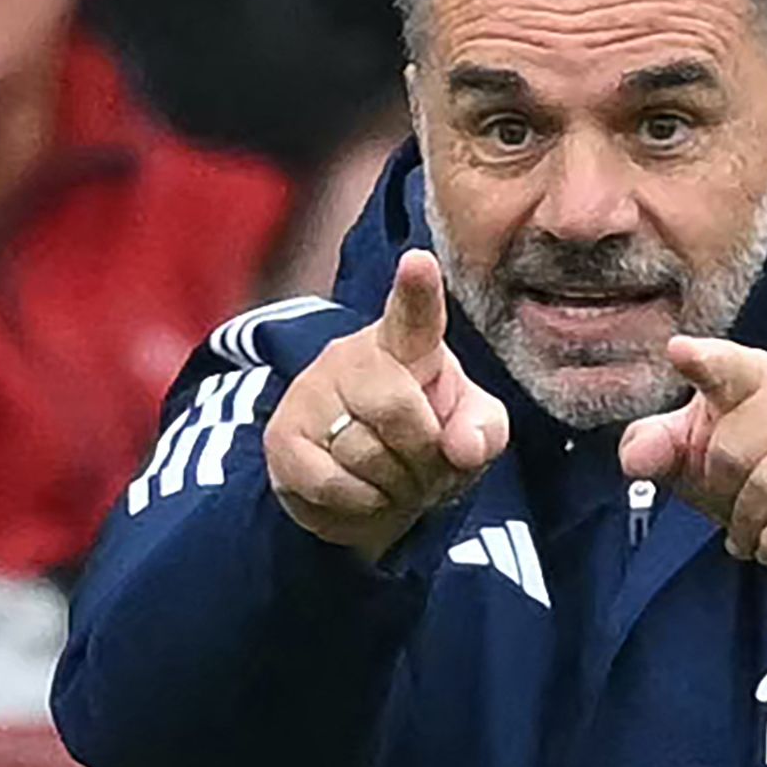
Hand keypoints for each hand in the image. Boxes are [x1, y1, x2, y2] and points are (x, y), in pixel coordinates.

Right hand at [265, 249, 512, 561]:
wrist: (366, 489)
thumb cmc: (425, 440)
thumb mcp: (470, 432)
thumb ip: (483, 430)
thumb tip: (463, 448)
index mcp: (408, 343)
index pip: (414, 312)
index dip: (417, 288)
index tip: (419, 262)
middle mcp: (353, 356)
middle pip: (398, 410)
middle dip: (424, 457)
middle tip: (428, 471)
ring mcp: (312, 394)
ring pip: (365, 454)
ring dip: (396, 487)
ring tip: (397, 482)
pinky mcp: (283, 438)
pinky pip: (332, 483)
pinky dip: (362, 504)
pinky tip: (365, 494)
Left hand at [617, 336, 766, 586]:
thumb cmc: (756, 471)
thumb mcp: (697, 457)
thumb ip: (658, 448)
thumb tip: (636, 459)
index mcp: (754, 375)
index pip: (725, 365)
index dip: (703, 361)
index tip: (678, 352)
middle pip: (731, 451)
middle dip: (721, 494)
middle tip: (731, 507)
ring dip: (749, 527)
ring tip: (751, 533)